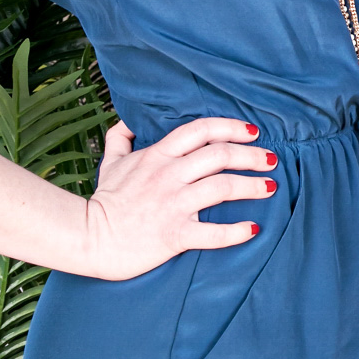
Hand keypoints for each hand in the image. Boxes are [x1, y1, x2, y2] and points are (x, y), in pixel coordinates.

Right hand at [78, 118, 277, 281]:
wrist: (87, 238)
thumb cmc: (104, 201)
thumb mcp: (110, 162)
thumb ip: (121, 137)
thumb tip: (128, 120)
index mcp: (158, 155)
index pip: (201, 130)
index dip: (231, 126)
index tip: (253, 131)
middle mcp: (168, 175)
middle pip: (220, 155)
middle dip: (252, 155)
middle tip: (271, 160)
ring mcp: (172, 204)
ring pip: (222, 187)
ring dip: (252, 186)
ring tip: (270, 187)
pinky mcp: (174, 235)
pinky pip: (212, 233)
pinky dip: (236, 231)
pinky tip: (253, 229)